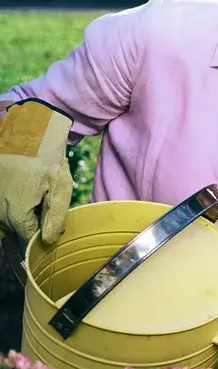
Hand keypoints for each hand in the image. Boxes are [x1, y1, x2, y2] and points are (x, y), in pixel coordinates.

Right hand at [0, 99, 72, 243]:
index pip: (28, 235)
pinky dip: (11, 199)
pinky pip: (1, 203)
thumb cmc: (46, 156)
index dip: (43, 228)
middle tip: (43, 194)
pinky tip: (22, 184)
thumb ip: (55, 216)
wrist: (27, 128)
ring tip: (32, 187)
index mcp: (17, 212)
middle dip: (31, 217)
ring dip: (20, 208)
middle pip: (15, 226)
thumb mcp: (60, 186)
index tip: (51, 215)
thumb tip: (48, 240)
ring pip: (6, 215)